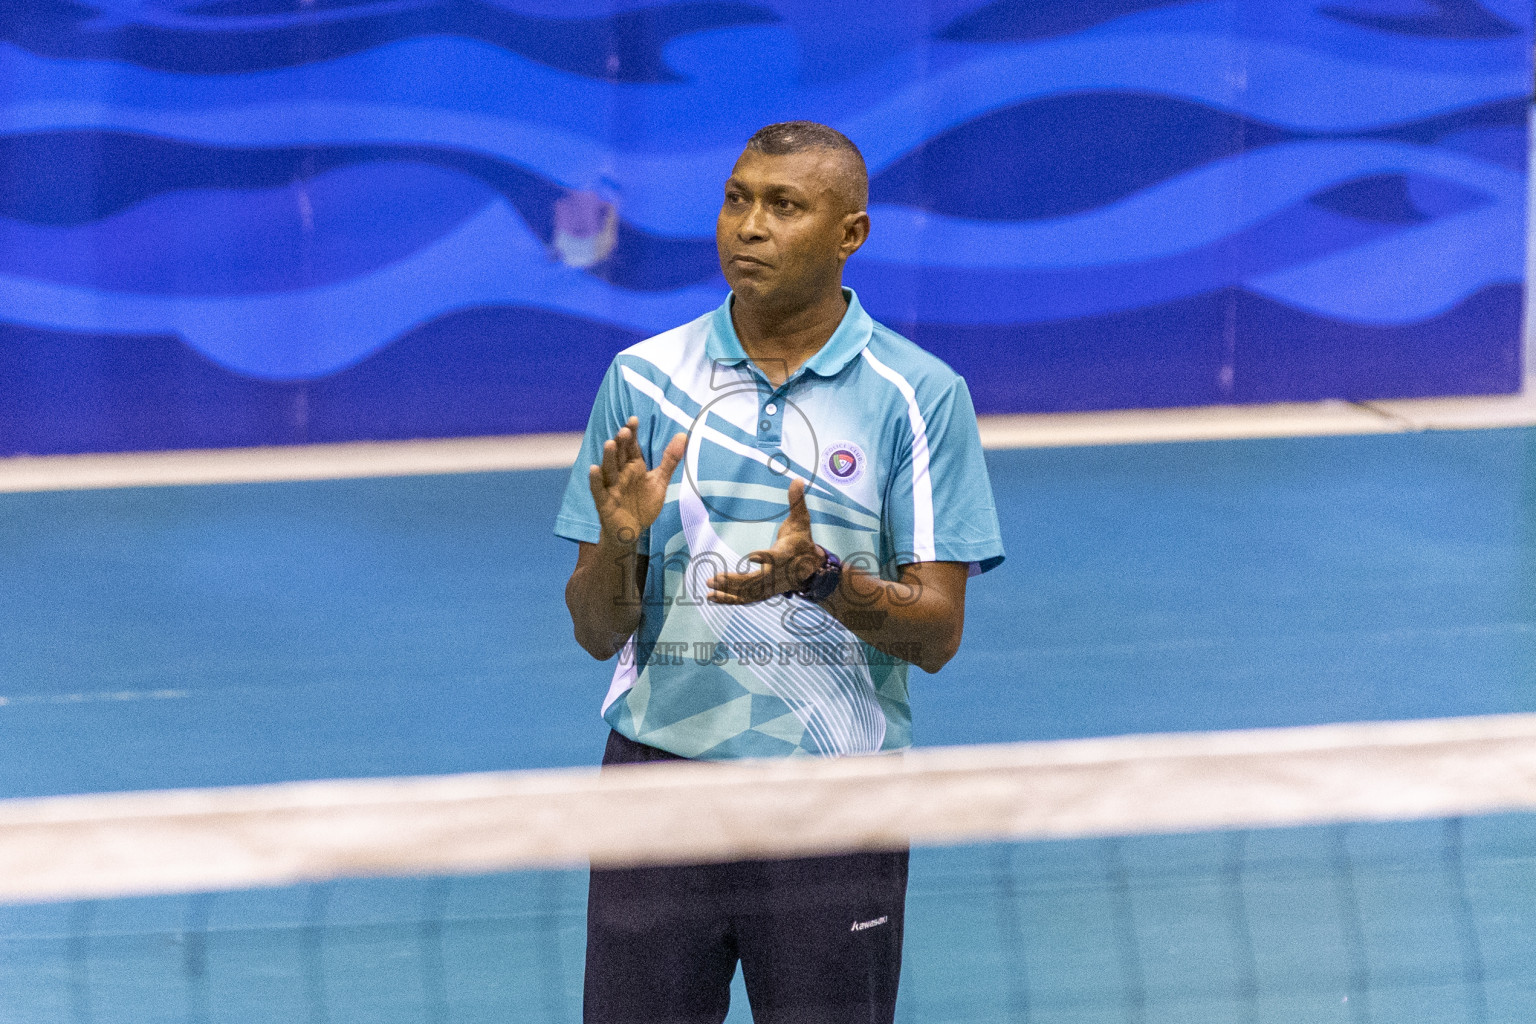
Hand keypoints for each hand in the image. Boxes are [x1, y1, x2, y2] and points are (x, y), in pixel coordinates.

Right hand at [588, 416, 686, 544]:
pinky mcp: (604, 502)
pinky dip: (595, 480)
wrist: (632, 532)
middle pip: (619, 455)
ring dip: (608, 457)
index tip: (634, 419)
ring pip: (608, 470)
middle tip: (624, 431)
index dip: (631, 434)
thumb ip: (670, 460)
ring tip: (610, 444)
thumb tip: (683, 436)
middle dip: (621, 443)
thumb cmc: (643, 505)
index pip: (631, 446)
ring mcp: (611, 487)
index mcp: (633, 467)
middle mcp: (621, 474)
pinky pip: (598, 490)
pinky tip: (593, 469)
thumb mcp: (659, 481)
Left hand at [707, 478, 823, 603]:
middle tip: (716, 577)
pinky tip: (712, 597)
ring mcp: (771, 586)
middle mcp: (778, 574)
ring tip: (709, 586)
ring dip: (729, 592)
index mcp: (787, 555)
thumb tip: (796, 479)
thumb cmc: (802, 540)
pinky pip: (746, 599)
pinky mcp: (765, 592)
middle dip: (736, 581)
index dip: (766, 558)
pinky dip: (729, 600)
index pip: (777, 558)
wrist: (813, 569)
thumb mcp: (801, 520)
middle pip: (756, 581)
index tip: (752, 556)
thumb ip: (796, 502)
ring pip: (749, 593)